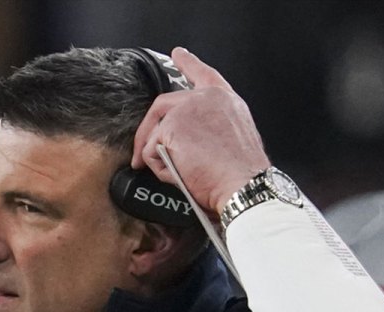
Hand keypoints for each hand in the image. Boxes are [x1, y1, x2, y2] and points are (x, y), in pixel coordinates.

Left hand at [131, 47, 270, 214]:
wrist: (244, 185)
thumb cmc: (242, 174)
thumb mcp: (234, 138)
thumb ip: (211, 128)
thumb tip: (187, 142)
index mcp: (225, 101)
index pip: (204, 75)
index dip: (189, 63)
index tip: (178, 54)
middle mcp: (206, 98)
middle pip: (163, 105)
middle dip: (147, 132)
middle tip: (139, 154)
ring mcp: (187, 109)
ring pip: (155, 133)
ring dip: (158, 158)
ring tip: (178, 174)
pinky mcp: (171, 126)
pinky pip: (151, 151)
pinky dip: (160, 168)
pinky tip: (181, 174)